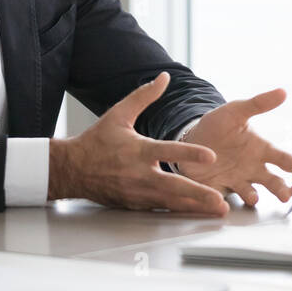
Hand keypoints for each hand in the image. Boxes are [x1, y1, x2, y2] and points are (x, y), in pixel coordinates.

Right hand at [50, 72, 228, 215]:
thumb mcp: (119, 114)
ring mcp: (138, 192)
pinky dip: (180, 211)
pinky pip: (161, 208)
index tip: (211, 156)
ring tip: (217, 209)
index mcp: (139, 150)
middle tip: (220, 201)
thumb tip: (164, 77)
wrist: (72, 170)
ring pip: (171, 202)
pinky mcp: (135, 204)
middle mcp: (140, 174)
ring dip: (195, 207)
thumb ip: (144, 95)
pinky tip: (197, 213)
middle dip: (199, 194)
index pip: (168, 151)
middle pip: (174, 186)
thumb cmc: (97, 141)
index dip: (190, 153)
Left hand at [177, 88, 291, 205]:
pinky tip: (222, 206)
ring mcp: (236, 180)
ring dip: (253, 196)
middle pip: (272, 181)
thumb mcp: (236, 111)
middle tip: (287, 195)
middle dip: (280, 189)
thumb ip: (258, 104)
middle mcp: (252, 168)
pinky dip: (222, 204)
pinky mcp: (216, 189)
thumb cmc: (218, 124)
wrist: (191, 138)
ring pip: (251, 193)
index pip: (283, 158)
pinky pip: (221, 199)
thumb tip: (283, 92)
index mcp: (260, 149)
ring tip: (254, 197)